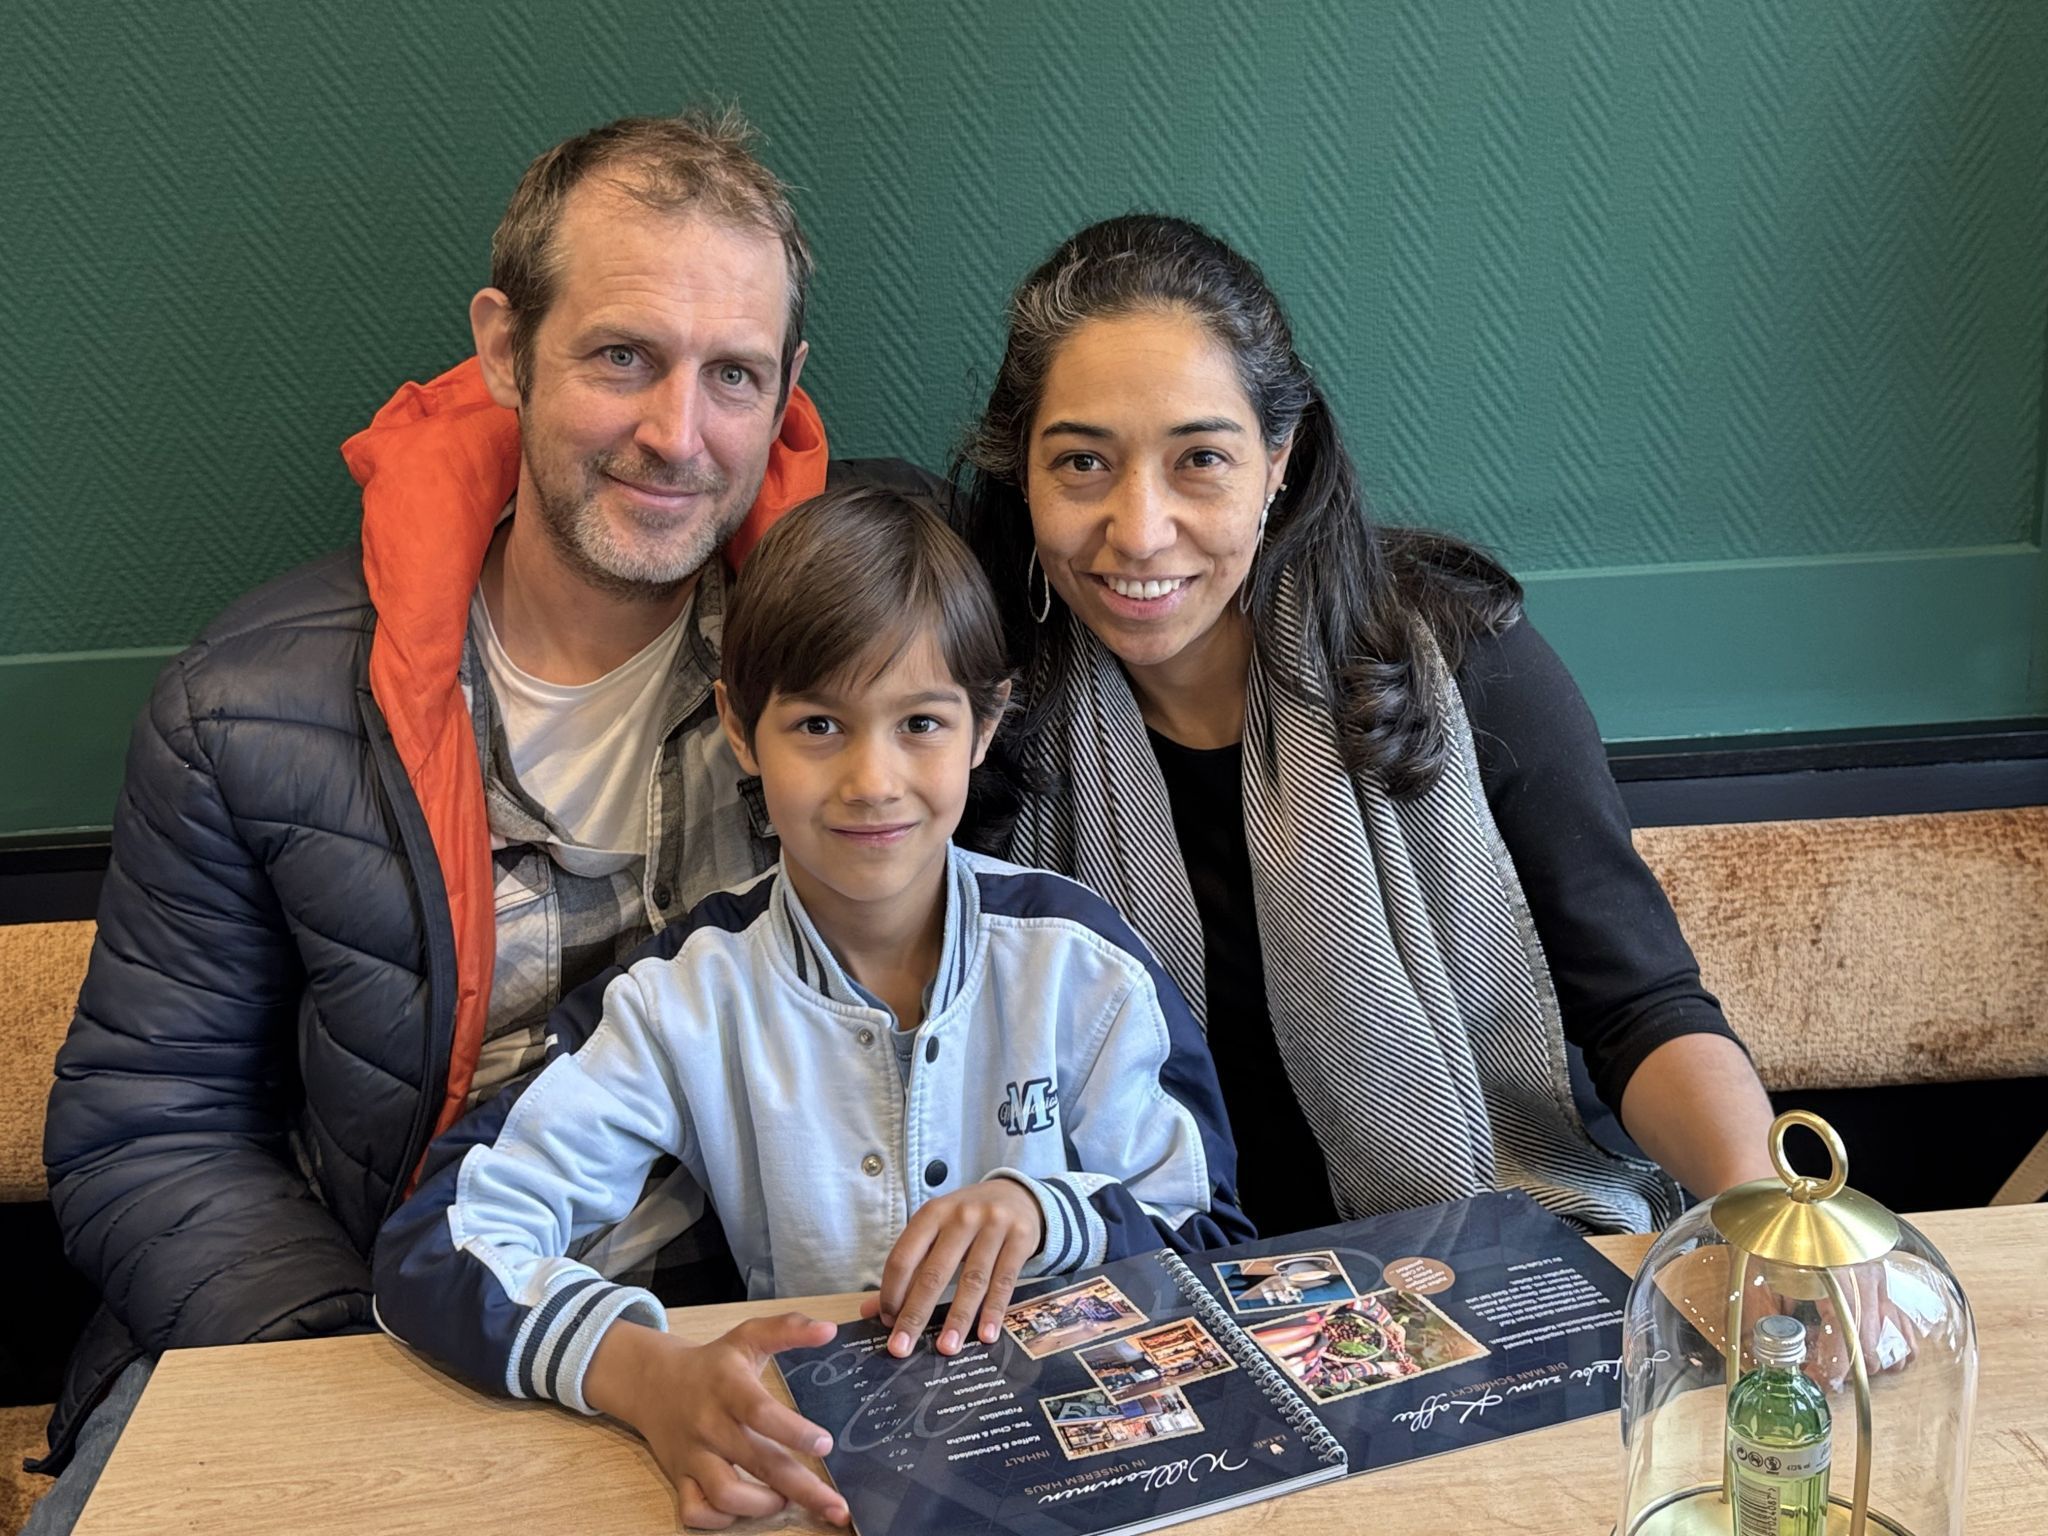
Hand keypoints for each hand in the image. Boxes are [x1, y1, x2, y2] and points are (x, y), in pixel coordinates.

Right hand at [583, 1313, 847, 1529]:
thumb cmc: (714, 1363)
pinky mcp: (679, 1477)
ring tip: (786, 1499)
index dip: (793, 1431)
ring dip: (762, 1506)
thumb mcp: (748, 1336)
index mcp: (728, 1386)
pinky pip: (694, 1511)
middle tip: (835, 1506)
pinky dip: (719, 1521)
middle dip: (801, 1488)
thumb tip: (830, 1330)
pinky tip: (745, 1512)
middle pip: (756, 1462)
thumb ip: (788, 1329)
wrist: (653, 1382)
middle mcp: (709, 1423)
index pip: (760, 1412)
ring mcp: (692, 1454)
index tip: (826, 1444)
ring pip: (724, 1494)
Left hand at [864, 1178, 1042, 1357]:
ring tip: (946, 1348)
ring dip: (958, 1318)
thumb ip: (909, 1269)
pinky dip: (994, 1310)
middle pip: (934, 1272)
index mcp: (932, 1213)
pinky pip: (1005, 1280)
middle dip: (916, 1314)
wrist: (1016, 1195)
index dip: (892, 1292)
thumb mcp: (936, 1234)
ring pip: (972, 1279)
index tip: (887, 1323)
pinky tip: (986, 1335)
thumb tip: (871, 1311)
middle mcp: (961, 1216)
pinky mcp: (1020, 1237)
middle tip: (902, 1348)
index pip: (904, 1256)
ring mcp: (993, 1225)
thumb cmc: (967, 1221)